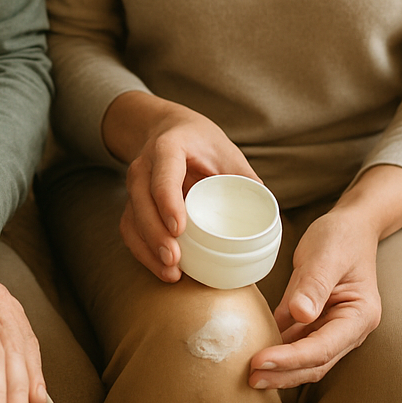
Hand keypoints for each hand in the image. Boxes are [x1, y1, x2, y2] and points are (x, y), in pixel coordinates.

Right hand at [102, 90, 259, 281]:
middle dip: (155, 234)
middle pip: (142, 202)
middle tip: (175, 260)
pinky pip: (130, 229)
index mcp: (168, 147)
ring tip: (171, 273)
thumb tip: (271, 217)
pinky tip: (162, 268)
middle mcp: (144, 166)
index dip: (168, 202)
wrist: (168, 129)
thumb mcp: (226, 151)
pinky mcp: (132, 203)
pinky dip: (143, 251)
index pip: (163, 176)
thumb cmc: (201, 142)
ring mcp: (134, 186)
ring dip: (148, 248)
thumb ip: (245, 179)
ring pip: (132, 219)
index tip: (179, 228)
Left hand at [248, 165, 401, 388]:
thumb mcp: (327, 254)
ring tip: (251, 376)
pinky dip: (279, 351)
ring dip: (281, 369)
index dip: (292, 358)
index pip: (324, 348)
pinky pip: (297, 343)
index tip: (261, 360)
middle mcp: (349, 329)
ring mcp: (333, 328)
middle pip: (316, 362)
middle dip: (284, 373)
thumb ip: (314, 285)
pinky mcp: (316, 323)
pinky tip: (257, 356)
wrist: (350, 227)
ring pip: (306, 359)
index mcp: (359, 316)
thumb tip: (300, 315)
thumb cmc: (342, 237)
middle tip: (251, 378)